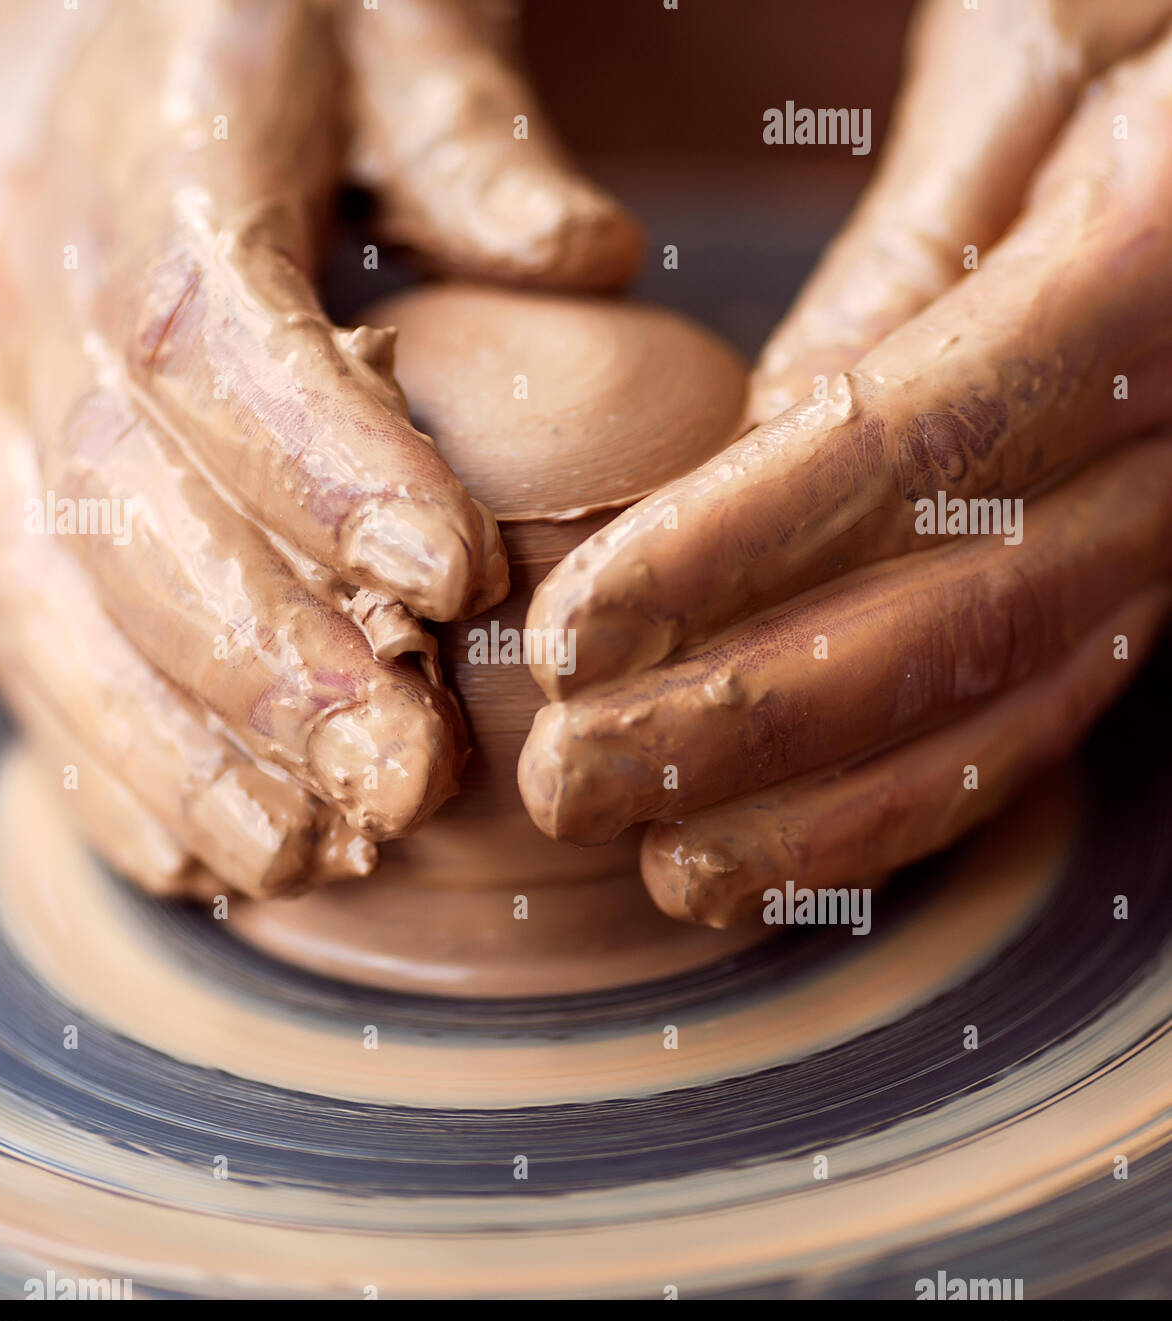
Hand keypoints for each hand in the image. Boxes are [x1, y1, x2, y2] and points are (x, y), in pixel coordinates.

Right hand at [0, 0, 639, 897]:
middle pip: (133, 510)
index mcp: (153, 167)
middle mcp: (38, 303)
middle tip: (403, 782)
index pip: (219, 337)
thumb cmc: (252, 49)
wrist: (47, 69)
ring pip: (59, 608)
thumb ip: (466, 134)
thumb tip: (588, 261)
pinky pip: (27, 645)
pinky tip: (196, 858)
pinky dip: (105, 765)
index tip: (449, 585)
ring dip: (179, 752)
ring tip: (302, 855)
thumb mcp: (375, 28)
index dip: (323, 467)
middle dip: (269, 665)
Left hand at [519, 0, 1171, 924]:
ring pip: (1002, 710)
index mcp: (1146, 274)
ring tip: (663, 871)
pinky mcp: (1154, 576)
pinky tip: (790, 850)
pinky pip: (1044, 713)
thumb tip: (771, 425)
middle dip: (741, 728)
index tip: (571, 640)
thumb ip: (911, 249)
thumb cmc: (1167, 25)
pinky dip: (914, 802)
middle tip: (571, 783)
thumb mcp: (1039, 57)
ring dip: (821, 813)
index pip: (900, 450)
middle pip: (945, 623)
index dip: (723, 560)